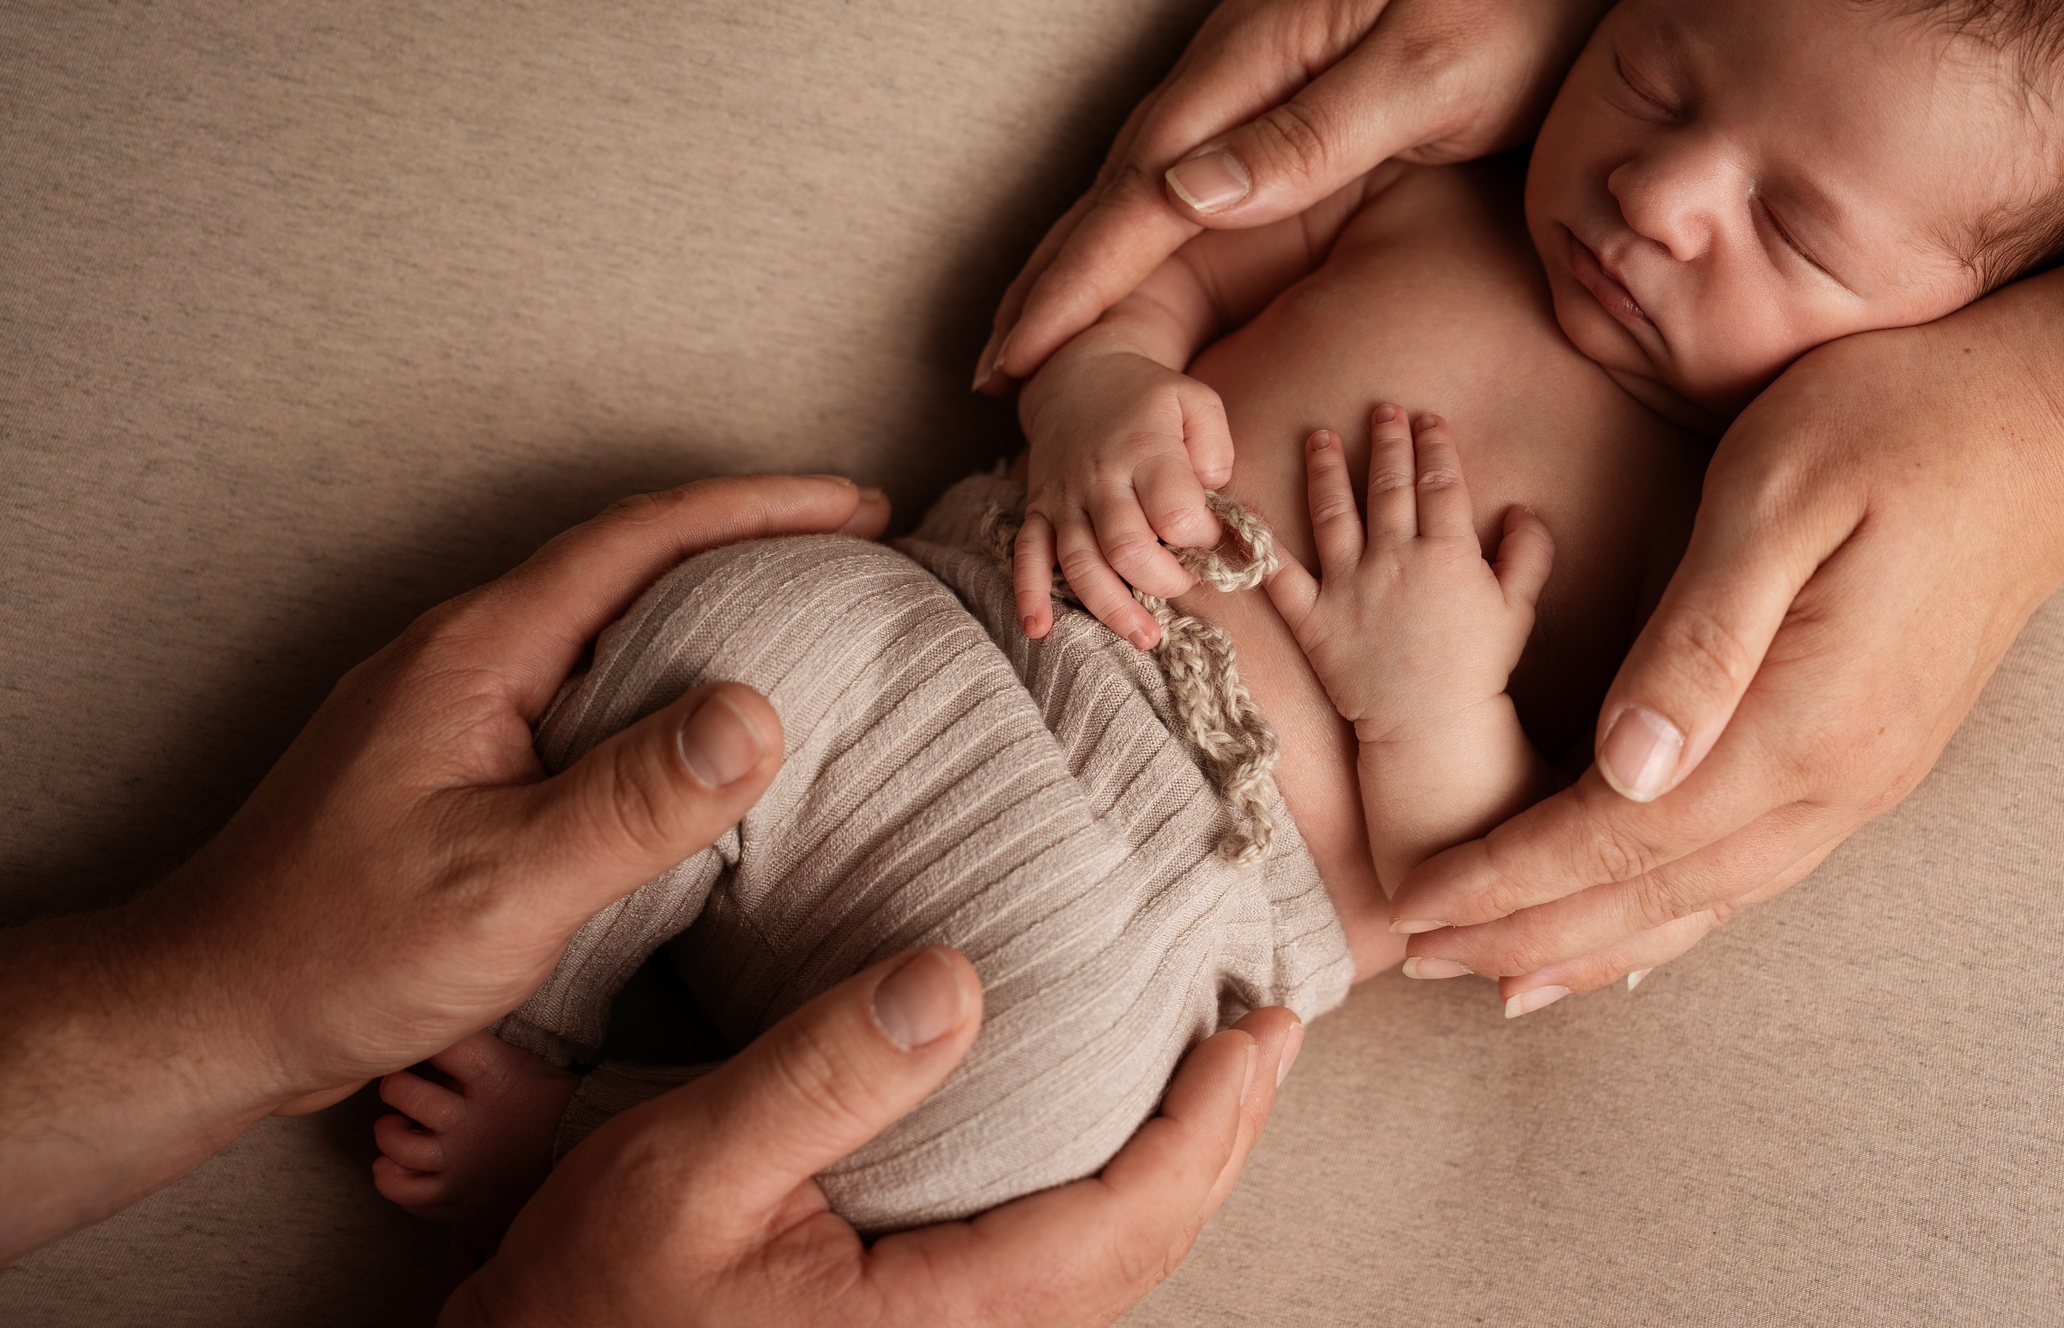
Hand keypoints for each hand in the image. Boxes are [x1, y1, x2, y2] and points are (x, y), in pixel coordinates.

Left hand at [183, 475, 899, 1102]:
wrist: (209, 1013)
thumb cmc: (337, 952)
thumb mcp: (505, 886)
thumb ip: (632, 802)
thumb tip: (755, 714)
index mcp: (476, 654)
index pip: (639, 538)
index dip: (758, 508)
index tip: (857, 507)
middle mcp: (461, 656)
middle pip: (625, 559)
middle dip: (747, 537)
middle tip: (852, 547)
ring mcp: (450, 706)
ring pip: (601, 621)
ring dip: (705, 602)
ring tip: (798, 616)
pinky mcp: (451, 759)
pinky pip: (579, 681)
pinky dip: (660, 670)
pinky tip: (693, 721)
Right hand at [445, 945, 1303, 1327]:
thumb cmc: (585, 1300)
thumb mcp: (685, 1169)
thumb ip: (823, 1077)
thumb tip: (955, 981)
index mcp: (931, 1326)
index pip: (1120, 1225)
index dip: (1204, 1126)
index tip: (1253, 1034)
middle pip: (1142, 1255)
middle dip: (1219, 1141)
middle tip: (1267, 1034)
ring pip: (1106, 1271)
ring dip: (1174, 1167)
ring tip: (1213, 1072)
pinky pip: (1053, 1273)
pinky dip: (1107, 1195)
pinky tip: (1104, 1134)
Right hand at [975, 0, 1626, 393]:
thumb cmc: (1519, 2)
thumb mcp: (1426, 77)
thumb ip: (1309, 137)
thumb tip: (1182, 195)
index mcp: (1253, 57)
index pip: (1138, 188)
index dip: (1075, 276)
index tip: (1015, 352)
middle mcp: (1235, 61)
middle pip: (1118, 185)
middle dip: (1054, 277)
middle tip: (991, 370)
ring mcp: (1257, 73)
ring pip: (1144, 182)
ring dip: (1086, 259)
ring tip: (1033, 335)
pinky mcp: (1289, 92)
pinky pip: (1191, 176)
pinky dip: (1144, 232)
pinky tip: (1130, 268)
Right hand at [1016, 340, 1232, 648]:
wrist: (1077, 375)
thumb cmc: (1149, 398)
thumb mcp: (1196, 402)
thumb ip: (1217, 450)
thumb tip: (1216, 499)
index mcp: (1145, 450)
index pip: (1175, 513)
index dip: (1203, 540)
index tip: (1217, 543)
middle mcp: (1099, 478)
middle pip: (1126, 547)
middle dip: (1164, 581)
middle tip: (1188, 584)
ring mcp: (1064, 497)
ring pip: (1080, 563)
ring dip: (1112, 608)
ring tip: (1145, 638)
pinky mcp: (1039, 509)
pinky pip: (1026, 555)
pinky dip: (1030, 594)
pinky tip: (1039, 630)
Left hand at [1264, 406, 1551, 742]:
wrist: (1431, 727)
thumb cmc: (1478, 668)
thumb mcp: (1518, 609)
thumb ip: (1528, 553)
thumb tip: (1521, 509)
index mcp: (1447, 553)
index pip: (1440, 482)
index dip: (1435, 445)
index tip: (1429, 419)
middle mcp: (1394, 559)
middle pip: (1388, 485)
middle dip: (1387, 440)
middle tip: (1383, 409)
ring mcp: (1350, 586)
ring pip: (1334, 513)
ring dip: (1327, 469)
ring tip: (1321, 437)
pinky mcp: (1314, 618)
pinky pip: (1280, 574)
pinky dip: (1259, 541)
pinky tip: (1245, 509)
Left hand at [1387, 307, 2063, 1004]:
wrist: (2054, 429)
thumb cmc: (1898, 427)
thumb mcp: (1779, 497)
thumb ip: (1701, 638)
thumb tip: (1621, 769)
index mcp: (1801, 717)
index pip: (1619, 829)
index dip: (1509, 875)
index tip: (1415, 903)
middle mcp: (1838, 779)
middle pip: (1656, 890)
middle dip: (1528, 930)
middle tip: (1419, 955)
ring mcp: (1866, 781)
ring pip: (1709, 899)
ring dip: (1598, 941)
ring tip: (1504, 974)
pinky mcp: (1876, 763)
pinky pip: (1756, 872)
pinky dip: (1678, 915)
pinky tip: (1637, 932)